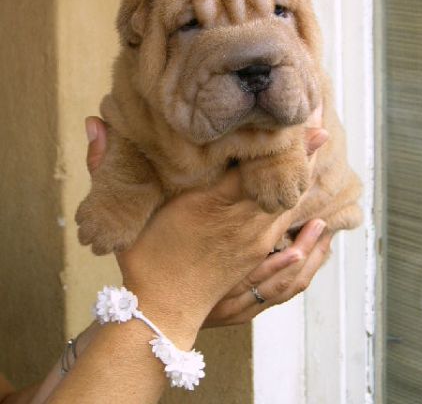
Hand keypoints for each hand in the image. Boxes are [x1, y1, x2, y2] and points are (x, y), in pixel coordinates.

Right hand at [84, 105, 329, 332]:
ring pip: (288, 201)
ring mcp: (253, 240)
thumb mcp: (126, 210)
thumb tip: (93, 121)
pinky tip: (318, 199)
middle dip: (301, 151)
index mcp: (210, 203)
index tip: (295, 118)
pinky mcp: (257, 256)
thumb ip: (107, 165)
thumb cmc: (145, 258)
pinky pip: (288, 229)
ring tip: (321, 147)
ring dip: (305, 174)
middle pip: (279, 179)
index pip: (250, 164)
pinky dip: (304, 211)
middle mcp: (239, 220)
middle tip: (322, 122)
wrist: (162, 309)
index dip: (276, 141)